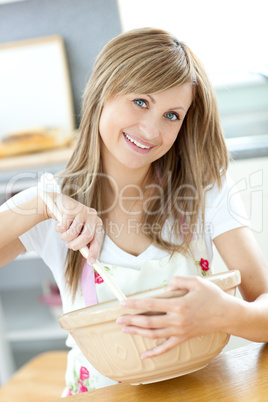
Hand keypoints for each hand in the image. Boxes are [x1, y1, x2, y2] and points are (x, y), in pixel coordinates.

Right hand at [43, 192, 101, 263]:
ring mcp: (83, 210)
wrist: (59, 205)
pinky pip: (63, 227)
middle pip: (86, 236)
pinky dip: (59, 228)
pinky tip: (59, 221)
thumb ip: (84, 243)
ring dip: (64, 237)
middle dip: (76, 245)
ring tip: (63, 232)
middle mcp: (93, 216)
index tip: (91, 262)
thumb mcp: (79, 232)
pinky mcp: (72, 208)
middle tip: (69, 246)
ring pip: (73, 233)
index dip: (94, 251)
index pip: (97, 239)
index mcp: (97, 223)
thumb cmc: (71, 222)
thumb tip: (90, 260)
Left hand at [117, 275, 233, 358]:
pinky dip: (154, 352)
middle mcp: (177, 320)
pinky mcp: (183, 338)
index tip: (123, 303)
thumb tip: (166, 285)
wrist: (227, 314)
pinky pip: (166, 347)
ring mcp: (180, 331)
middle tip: (118, 319)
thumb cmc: (212, 296)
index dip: (136, 304)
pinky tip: (144, 355)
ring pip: (154, 334)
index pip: (151, 304)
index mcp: (178, 305)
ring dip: (138, 332)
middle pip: (149, 321)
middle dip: (131, 320)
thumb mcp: (197, 282)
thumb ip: (179, 281)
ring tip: (125, 329)